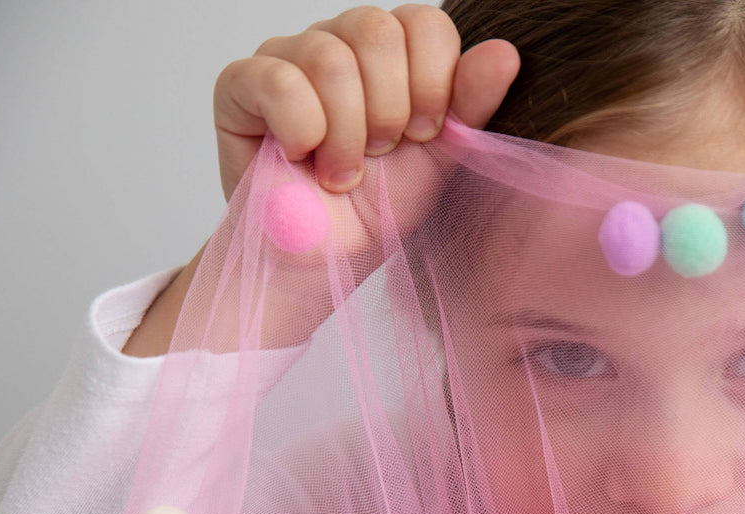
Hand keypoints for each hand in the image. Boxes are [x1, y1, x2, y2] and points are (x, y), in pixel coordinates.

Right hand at [128, 5, 519, 356]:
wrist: (324, 260)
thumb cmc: (377, 208)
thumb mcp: (439, 158)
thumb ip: (471, 104)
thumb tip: (505, 53)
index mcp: (391, 53)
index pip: (424, 22)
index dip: (432, 82)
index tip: (425, 134)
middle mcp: (338, 42)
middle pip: (376, 30)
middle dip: (390, 110)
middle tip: (381, 155)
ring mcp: (286, 57)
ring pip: (328, 57)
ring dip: (347, 133)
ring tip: (343, 171)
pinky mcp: (239, 84)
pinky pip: (280, 82)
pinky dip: (302, 132)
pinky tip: (301, 159)